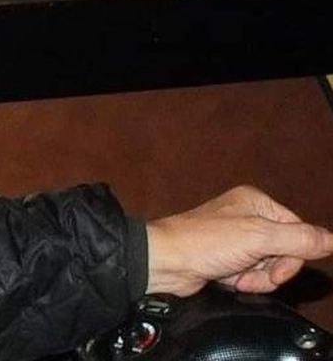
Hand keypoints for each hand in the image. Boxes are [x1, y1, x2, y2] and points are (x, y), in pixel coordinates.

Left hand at [146, 185, 332, 295]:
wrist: (166, 262)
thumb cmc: (202, 242)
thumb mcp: (259, 238)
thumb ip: (299, 239)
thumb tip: (330, 240)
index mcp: (256, 202)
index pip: (298, 231)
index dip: (293, 255)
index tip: (278, 265)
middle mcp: (247, 217)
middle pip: (285, 251)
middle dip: (272, 269)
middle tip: (254, 271)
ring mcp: (236, 239)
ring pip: (269, 266)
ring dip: (256, 278)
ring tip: (236, 275)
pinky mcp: (226, 258)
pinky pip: (251, 275)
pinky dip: (243, 281)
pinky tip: (227, 278)